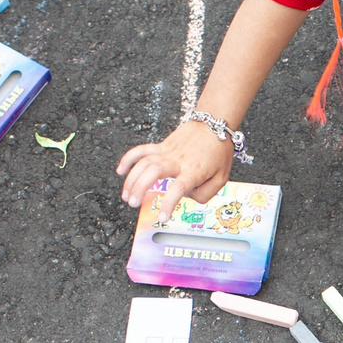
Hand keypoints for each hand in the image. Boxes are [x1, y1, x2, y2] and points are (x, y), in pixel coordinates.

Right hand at [116, 121, 235, 210]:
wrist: (214, 124)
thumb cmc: (218, 151)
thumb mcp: (222, 178)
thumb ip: (205, 194)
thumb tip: (186, 197)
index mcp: (194, 170)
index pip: (179, 188)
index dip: (169, 203)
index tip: (162, 217)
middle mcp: (178, 160)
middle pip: (153, 172)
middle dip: (139, 188)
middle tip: (133, 203)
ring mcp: (167, 151)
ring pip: (143, 162)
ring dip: (131, 179)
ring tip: (126, 196)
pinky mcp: (161, 145)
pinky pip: (141, 150)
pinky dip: (128, 159)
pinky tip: (120, 170)